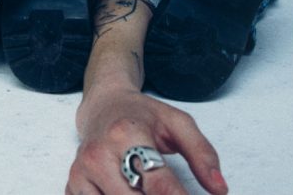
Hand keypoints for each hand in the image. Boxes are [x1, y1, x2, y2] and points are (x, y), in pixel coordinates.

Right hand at [66, 88, 227, 194]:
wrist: (102, 105)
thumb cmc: (142, 115)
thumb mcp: (177, 122)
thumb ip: (202, 153)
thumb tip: (220, 189)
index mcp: (127, 134)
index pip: (158, 185)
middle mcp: (99, 154)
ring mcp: (81, 173)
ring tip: (145, 188)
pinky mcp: (73, 186)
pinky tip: (124, 191)